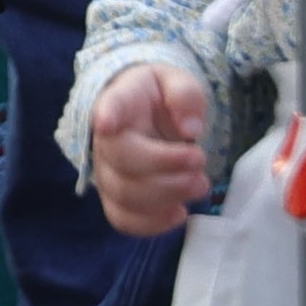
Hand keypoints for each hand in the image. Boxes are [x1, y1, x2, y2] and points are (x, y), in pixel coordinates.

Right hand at [89, 62, 212, 239]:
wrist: (145, 116)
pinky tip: (179, 212)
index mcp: (120, 102)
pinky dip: (153, 224)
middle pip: (123, 161)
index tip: (106, 123)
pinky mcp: (115, 198)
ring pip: (124, 195)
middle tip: (200, 160)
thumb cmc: (158, 97)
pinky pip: (123, 220)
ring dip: (167, 196)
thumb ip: (185, 95)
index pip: (109, 107)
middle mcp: (105, 140)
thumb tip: (190, 129)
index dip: (106, 117)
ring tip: (199, 184)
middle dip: (168, 167)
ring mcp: (107, 172)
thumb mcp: (176, 81)